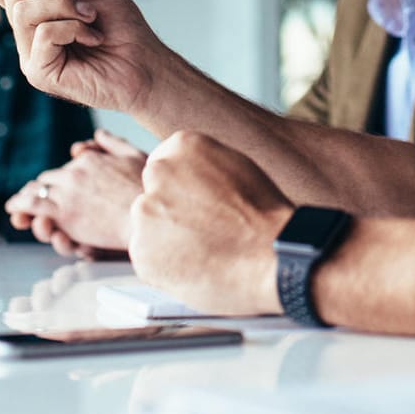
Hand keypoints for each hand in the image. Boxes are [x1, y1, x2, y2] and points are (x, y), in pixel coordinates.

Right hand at [0, 0, 164, 114]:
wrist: (145, 61)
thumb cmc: (122, 27)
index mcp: (38, 12)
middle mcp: (29, 33)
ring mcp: (31, 54)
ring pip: (24, 11)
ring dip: (64, 6)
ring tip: (91, 16)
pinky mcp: (39, 72)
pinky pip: (43, 33)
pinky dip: (73, 28)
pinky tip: (93, 38)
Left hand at [6, 130, 147, 254]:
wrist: (149, 216)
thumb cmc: (147, 191)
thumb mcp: (134, 157)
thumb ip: (114, 144)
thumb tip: (98, 133)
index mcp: (91, 159)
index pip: (68, 166)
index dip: (62, 177)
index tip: (60, 185)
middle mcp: (75, 172)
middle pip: (49, 178)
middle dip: (42, 188)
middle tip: (33, 197)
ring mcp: (68, 192)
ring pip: (36, 190)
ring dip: (25, 197)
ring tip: (16, 205)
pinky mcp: (63, 212)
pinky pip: (32, 206)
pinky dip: (19, 207)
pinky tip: (13, 210)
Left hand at [128, 131, 289, 316]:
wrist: (273, 256)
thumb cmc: (265, 216)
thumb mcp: (237, 167)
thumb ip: (203, 167)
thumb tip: (189, 178)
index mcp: (182, 146)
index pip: (165, 165)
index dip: (183, 190)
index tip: (198, 205)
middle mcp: (159, 173)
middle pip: (152, 194)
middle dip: (169, 212)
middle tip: (201, 231)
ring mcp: (146, 212)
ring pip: (148, 227)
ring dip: (166, 240)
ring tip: (204, 251)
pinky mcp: (141, 251)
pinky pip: (147, 258)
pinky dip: (165, 267)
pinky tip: (195, 266)